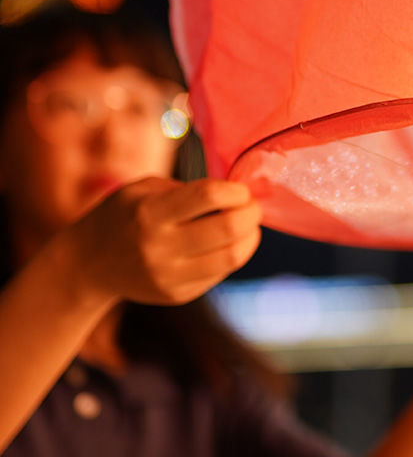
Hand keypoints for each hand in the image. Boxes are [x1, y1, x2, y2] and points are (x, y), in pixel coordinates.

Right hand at [63, 177, 261, 305]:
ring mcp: (169, 276)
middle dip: (251, 213)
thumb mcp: (144, 189)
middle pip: (228, 229)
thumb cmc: (124, 215)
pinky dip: (233, 254)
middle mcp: (159, 247)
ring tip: (248, 225)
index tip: (240, 189)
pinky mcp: (177, 295)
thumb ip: (188, 190)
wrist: (89, 264)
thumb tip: (235, 196)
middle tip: (252, 206)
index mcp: (150, 213)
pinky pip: (221, 273)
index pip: (208, 196)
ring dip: (251, 237)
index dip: (235, 190)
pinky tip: (228, 243)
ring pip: (232, 257)